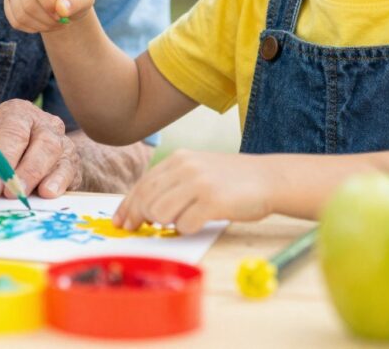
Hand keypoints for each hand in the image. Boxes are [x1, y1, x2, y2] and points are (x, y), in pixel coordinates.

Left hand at [0, 98, 82, 198]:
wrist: (25, 163)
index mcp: (15, 114)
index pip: (13, 129)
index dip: (2, 157)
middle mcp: (41, 123)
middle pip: (41, 139)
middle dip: (23, 168)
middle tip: (7, 193)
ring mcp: (61, 141)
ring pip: (56, 152)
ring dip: (37, 175)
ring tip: (22, 196)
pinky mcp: (71, 163)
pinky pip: (69, 170)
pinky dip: (58, 183)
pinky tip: (46, 194)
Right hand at [4, 0, 94, 33]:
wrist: (63, 1)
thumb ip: (77, 0)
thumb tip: (61, 8)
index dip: (49, 1)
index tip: (62, 14)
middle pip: (29, 0)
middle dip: (48, 18)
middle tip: (62, 22)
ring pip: (21, 13)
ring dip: (41, 25)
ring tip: (54, 22)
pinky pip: (15, 20)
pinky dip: (31, 28)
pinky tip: (42, 23)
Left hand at [113, 150, 276, 233]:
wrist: (268, 178)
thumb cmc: (231, 180)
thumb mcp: (198, 170)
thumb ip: (172, 182)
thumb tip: (142, 208)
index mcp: (178, 158)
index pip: (143, 184)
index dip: (127, 205)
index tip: (120, 221)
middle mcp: (185, 167)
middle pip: (146, 198)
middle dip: (138, 218)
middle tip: (137, 230)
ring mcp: (199, 183)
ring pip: (159, 212)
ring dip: (165, 224)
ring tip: (178, 221)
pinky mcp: (213, 201)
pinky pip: (184, 224)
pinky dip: (186, 229)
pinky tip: (196, 223)